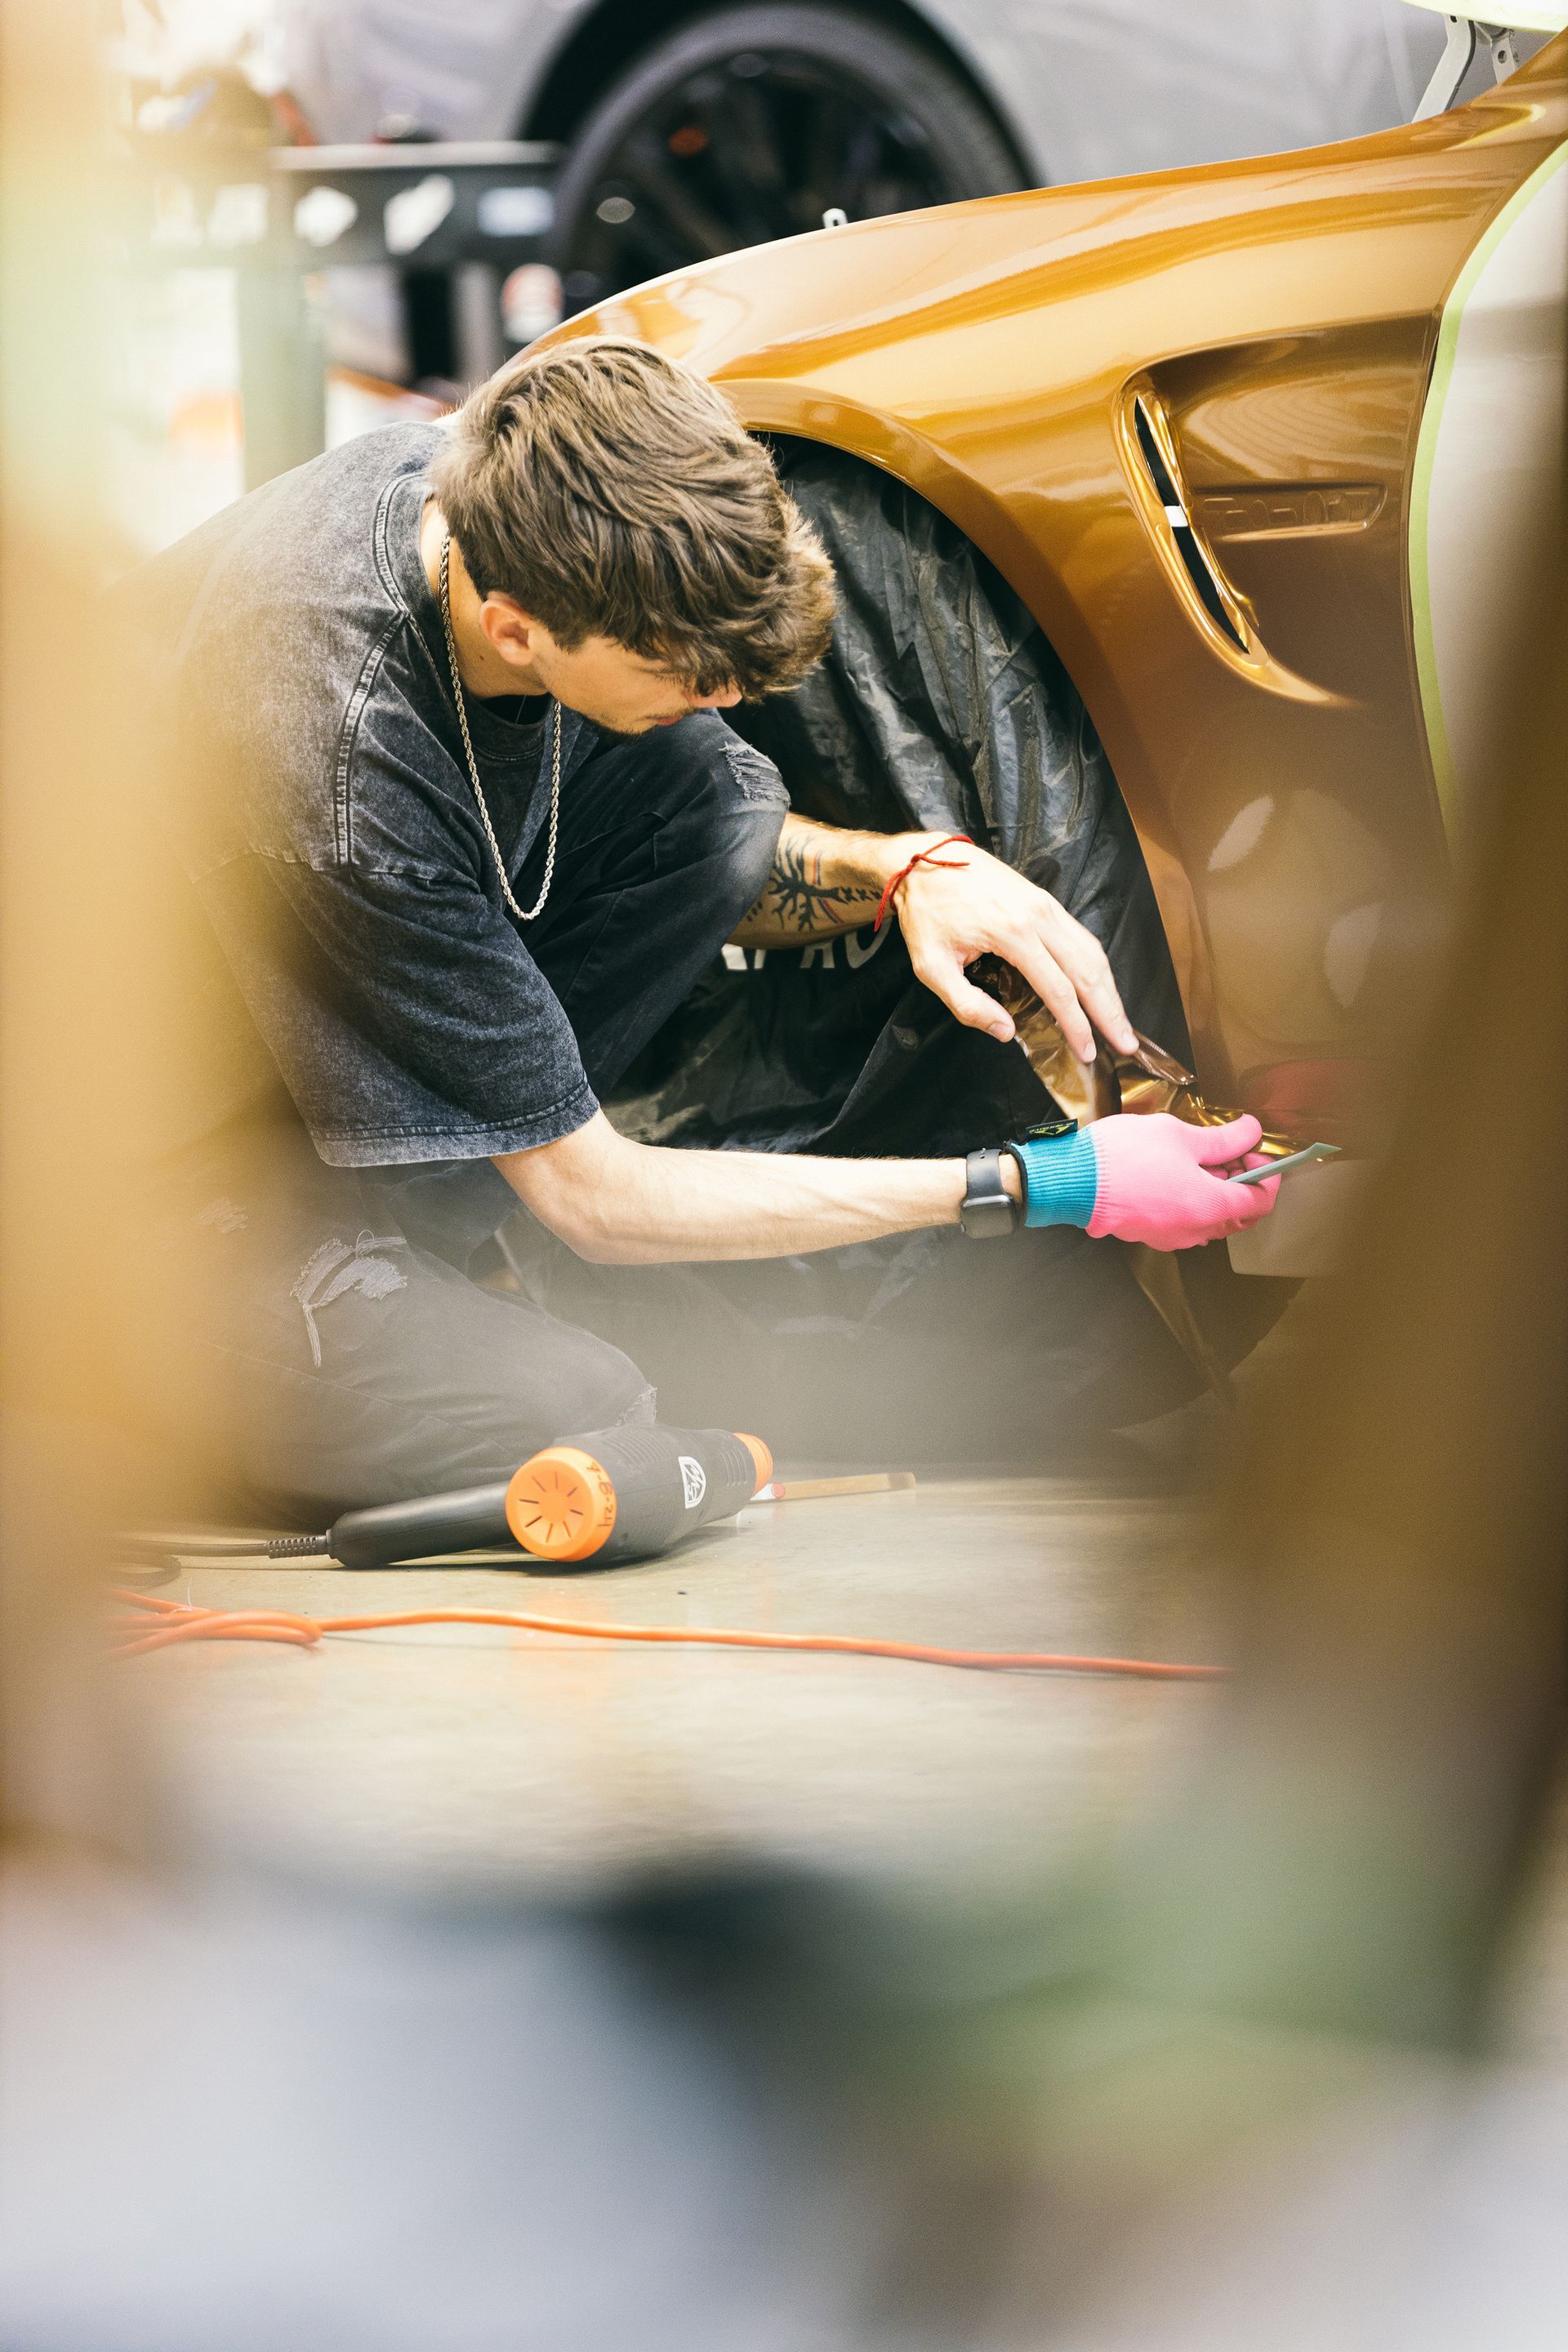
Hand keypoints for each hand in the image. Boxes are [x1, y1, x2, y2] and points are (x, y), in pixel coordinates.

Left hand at [891, 836, 1136, 1059]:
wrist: (924, 860)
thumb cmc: (926, 914)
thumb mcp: (932, 966)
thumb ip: (968, 1004)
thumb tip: (1006, 1032)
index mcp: (1013, 934)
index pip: (1059, 989)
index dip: (1077, 1025)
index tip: (1088, 1053)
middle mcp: (1039, 917)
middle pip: (1088, 971)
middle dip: (1110, 1012)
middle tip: (1126, 1043)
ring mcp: (1046, 905)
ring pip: (1092, 952)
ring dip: (1110, 990)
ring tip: (1120, 1022)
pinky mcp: (1045, 900)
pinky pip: (1081, 937)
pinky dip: (1097, 966)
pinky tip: (1101, 987)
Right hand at [1086, 1113, 1280, 1249]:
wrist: (1072, 1179)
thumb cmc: (1122, 1157)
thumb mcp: (1180, 1135)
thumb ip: (1223, 1138)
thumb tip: (1250, 1132)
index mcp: (1209, 1206)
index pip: (1261, 1201)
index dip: (1267, 1175)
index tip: (1254, 1152)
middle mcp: (1194, 1230)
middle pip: (1239, 1214)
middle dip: (1242, 1182)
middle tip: (1230, 1153)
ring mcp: (1170, 1236)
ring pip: (1211, 1219)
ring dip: (1216, 1191)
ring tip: (1199, 1159)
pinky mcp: (1149, 1233)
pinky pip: (1184, 1222)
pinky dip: (1192, 1201)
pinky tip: (1176, 1174)